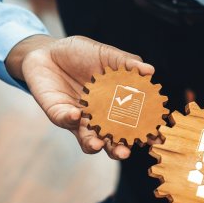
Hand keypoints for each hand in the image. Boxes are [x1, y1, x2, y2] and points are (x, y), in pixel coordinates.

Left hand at [6, 35, 154, 159]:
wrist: (46, 51)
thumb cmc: (80, 54)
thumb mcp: (106, 55)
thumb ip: (126, 64)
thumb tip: (150, 70)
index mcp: (115, 106)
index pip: (133, 124)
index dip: (144, 132)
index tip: (157, 137)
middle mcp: (99, 118)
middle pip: (111, 141)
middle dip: (119, 149)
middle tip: (126, 151)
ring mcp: (79, 119)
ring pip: (88, 140)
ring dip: (94, 145)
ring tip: (99, 144)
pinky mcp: (58, 114)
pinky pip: (65, 120)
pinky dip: (71, 120)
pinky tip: (77, 115)